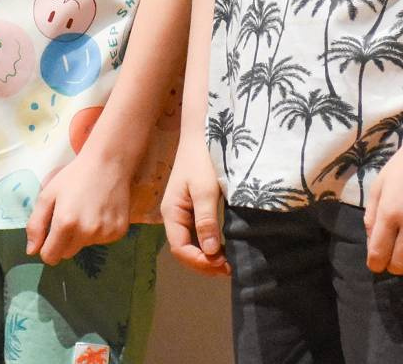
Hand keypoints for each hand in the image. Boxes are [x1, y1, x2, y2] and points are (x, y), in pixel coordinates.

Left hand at [26, 150, 131, 263]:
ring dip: (82, 235)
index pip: (50, 257)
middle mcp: (87, 232)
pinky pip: (102, 241)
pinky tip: (101, 211)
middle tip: (70, 216)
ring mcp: (105, 233)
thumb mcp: (48, 195)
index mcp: (65, 223)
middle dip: (64, 240)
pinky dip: (99, 231)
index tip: (51, 234)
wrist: (109, 162)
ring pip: (85, 246)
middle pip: (67, 253)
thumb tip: (32, 251)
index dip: (47, 247)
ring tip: (88, 210)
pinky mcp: (119, 231)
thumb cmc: (75, 176)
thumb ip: (35, 225)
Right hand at [161, 137, 228, 275]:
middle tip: (230, 270)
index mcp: (172, 213)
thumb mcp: (206, 189)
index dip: (199, 261)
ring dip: (207, 256)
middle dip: (204, 263)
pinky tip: (224, 247)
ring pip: (192, 242)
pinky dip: (210, 244)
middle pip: (185, 249)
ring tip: (229, 263)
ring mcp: (183, 211)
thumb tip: (210, 252)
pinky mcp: (193, 206)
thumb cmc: (203, 158)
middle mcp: (174, 215)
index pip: (180, 248)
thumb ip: (206, 220)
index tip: (223, 266)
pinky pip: (198, 232)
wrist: (203, 132)